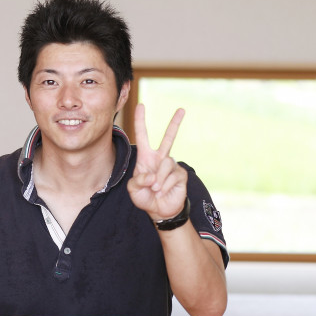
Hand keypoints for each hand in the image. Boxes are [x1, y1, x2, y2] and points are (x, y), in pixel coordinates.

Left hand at [128, 104, 188, 221]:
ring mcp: (171, 165)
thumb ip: (138, 180)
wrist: (159, 210)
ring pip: (165, 165)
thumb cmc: (145, 197)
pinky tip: (162, 191)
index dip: (140, 121)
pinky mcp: (181, 174)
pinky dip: (164, 186)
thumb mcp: (133, 189)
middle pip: (168, 138)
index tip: (140, 105)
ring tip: (155, 189)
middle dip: (175, 123)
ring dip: (157, 180)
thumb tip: (152, 175)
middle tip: (181, 109)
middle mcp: (160, 158)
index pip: (142, 136)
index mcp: (146, 157)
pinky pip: (171, 176)